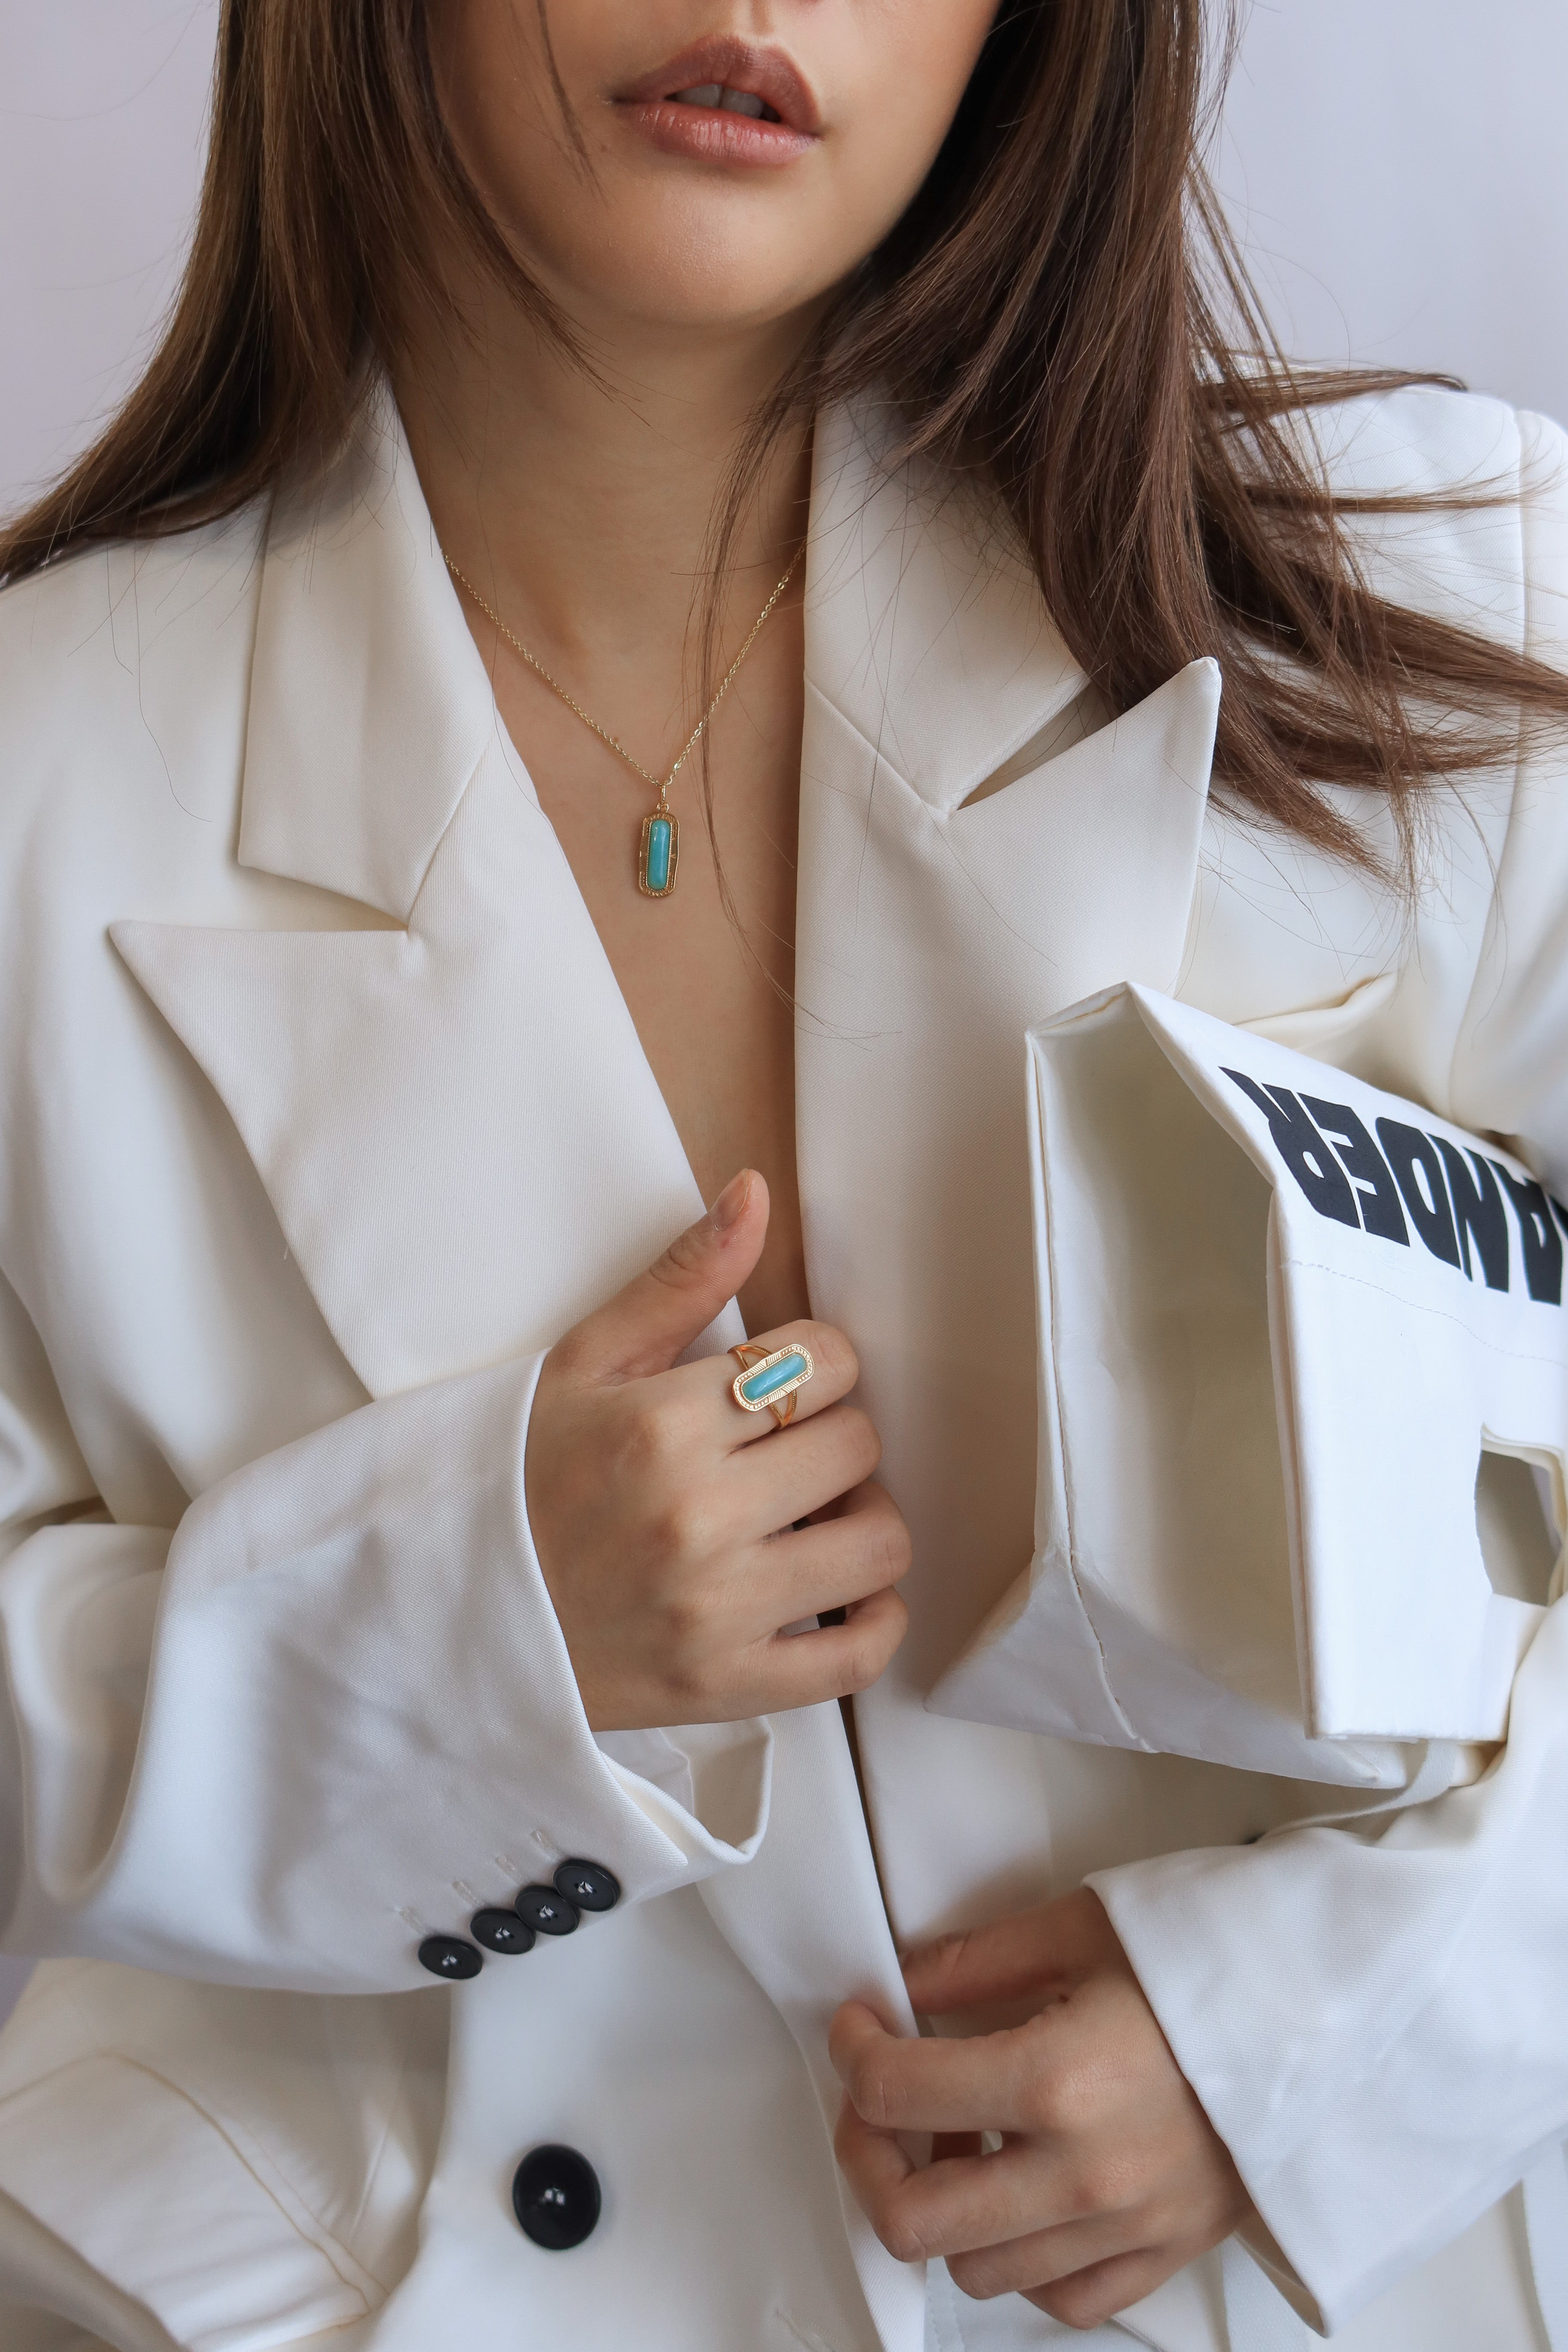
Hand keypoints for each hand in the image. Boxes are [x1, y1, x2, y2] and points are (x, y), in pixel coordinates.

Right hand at [525, 1168, 908, 1729]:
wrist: (445, 1615)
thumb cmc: (518, 1480)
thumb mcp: (583, 1363)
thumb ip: (680, 1279)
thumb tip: (755, 1191)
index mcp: (663, 1426)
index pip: (826, 1362)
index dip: (816, 1363)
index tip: (778, 1385)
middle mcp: (698, 1517)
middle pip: (858, 1445)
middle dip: (831, 1436)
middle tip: (783, 1451)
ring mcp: (717, 1610)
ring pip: (879, 1543)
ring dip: (861, 1522)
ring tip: (811, 1518)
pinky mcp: (726, 1685)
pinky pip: (857, 1655)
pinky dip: (871, 1621)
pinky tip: (836, 1593)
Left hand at [831, 1889, 1249, 2328]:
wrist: (1326, 2010)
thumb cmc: (1210, 1959)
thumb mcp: (1080, 1927)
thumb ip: (975, 1960)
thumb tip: (901, 1984)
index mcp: (1057, 2078)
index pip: (895, 2092)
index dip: (852, 2052)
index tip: (858, 2027)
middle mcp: (1084, 2172)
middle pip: (913, 2217)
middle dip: (869, 2154)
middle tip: (879, 2102)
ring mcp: (1127, 2225)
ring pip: (975, 2266)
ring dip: (945, 2206)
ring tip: (962, 2137)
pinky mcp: (1164, 2253)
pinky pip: (1058, 2296)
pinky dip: (1022, 2255)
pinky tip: (1023, 2188)